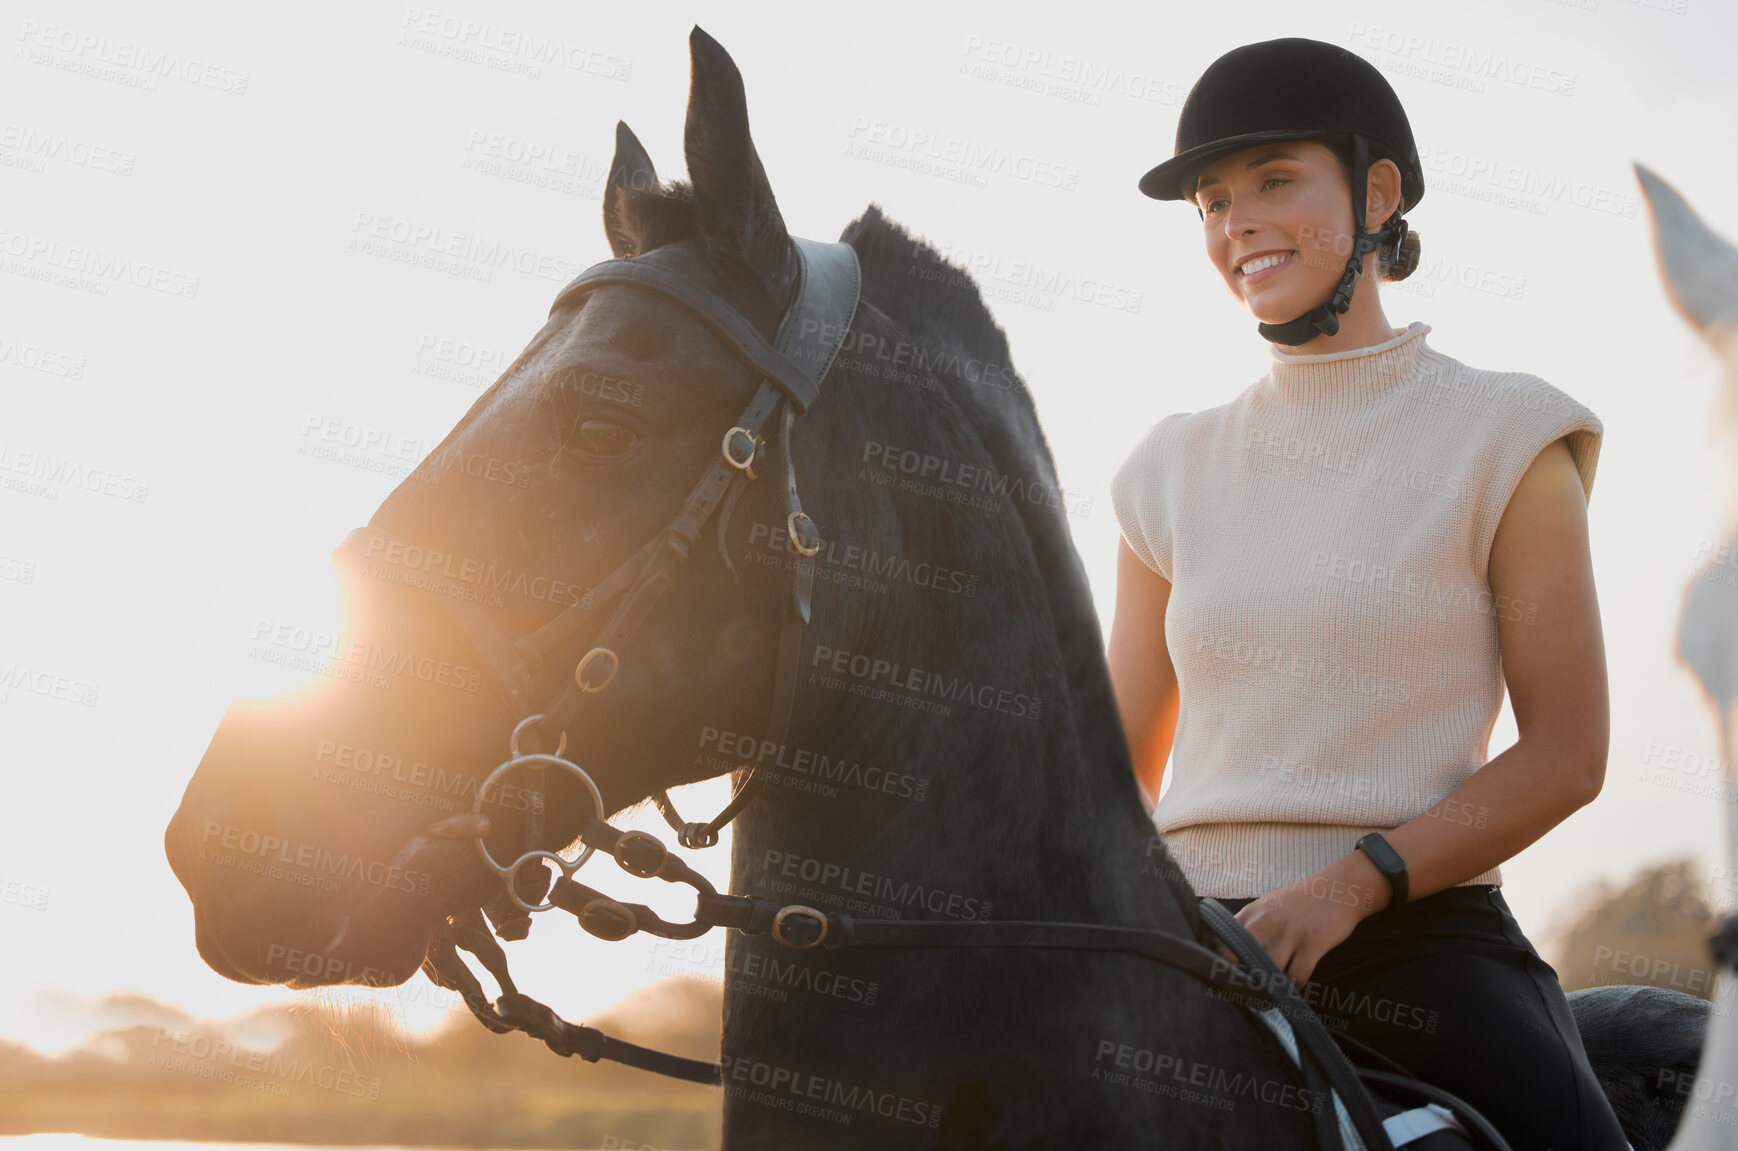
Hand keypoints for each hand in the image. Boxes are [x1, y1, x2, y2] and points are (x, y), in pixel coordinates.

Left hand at [1208, 855, 1385, 988]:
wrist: (1340, 887)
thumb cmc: (1303, 899)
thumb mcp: (1269, 904)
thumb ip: (1252, 924)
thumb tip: (1233, 949)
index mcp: (1253, 912)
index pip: (1224, 938)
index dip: (1221, 959)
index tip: (1224, 973)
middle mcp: (1267, 922)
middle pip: (1240, 956)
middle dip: (1241, 975)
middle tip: (1246, 989)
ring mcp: (1290, 933)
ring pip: (1268, 969)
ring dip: (1270, 984)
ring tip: (1271, 991)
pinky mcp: (1312, 943)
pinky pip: (1297, 975)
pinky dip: (1295, 986)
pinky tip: (1294, 987)